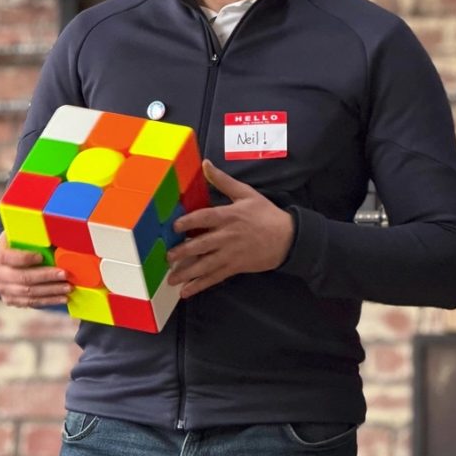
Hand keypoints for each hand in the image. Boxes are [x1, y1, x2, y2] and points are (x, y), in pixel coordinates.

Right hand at [0, 232, 72, 308]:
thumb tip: (58, 234)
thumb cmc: (17, 245)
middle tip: (65, 274)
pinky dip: (48, 301)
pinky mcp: (10, 300)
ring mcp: (2, 289)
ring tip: (68, 288)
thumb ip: (34, 236)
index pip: (9, 257)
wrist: (3, 262)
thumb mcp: (21, 235)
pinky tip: (62, 298)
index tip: (42, 256)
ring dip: (51, 291)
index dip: (25, 258)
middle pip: (22, 278)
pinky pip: (31, 303)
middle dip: (46, 277)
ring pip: (28, 293)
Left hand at [166, 159, 293, 298]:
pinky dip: (200, 285)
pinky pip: (215, 278)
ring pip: (205, 265)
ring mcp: (231, 254)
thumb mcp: (246, 193)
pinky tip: (186, 292)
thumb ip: (223, 181)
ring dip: (187, 273)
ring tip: (171, 279)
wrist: (288, 238)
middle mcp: (227, 236)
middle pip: (202, 245)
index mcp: (229, 216)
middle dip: (183, 252)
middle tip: (167, 257)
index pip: (204, 218)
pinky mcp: (235, 267)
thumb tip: (205, 164)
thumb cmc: (266, 214)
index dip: (188, 222)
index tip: (173, 226)